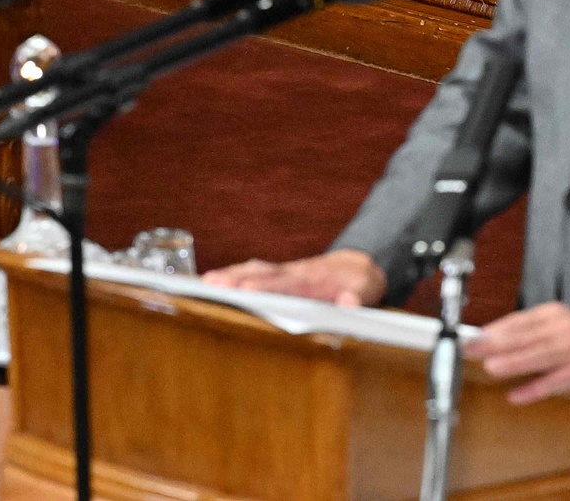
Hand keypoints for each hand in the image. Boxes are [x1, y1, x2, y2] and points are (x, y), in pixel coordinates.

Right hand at [203, 249, 384, 306]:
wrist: (357, 266)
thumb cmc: (358, 283)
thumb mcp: (365, 291)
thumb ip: (357, 297)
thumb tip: (348, 303)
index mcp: (313, 279)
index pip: (286, 283)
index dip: (266, 286)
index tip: (246, 289)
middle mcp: (293, 272)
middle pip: (260, 273)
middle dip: (235, 278)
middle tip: (210, 283)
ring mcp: (283, 272)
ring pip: (253, 270)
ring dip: (229, 275)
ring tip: (203, 283)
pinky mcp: (277, 276)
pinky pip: (253, 273)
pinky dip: (233, 275)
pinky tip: (214, 283)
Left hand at [462, 303, 569, 404]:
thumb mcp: (558, 321)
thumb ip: (530, 328)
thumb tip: (493, 336)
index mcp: (552, 313)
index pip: (518, 320)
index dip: (494, 329)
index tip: (474, 337)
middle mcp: (562, 329)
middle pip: (524, 337)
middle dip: (495, 343)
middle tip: (472, 349)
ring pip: (538, 357)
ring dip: (513, 363)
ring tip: (490, 367)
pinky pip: (554, 382)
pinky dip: (533, 389)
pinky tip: (516, 395)